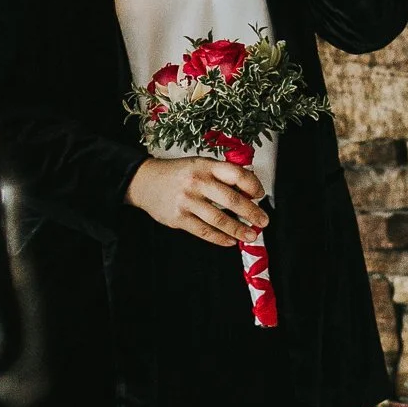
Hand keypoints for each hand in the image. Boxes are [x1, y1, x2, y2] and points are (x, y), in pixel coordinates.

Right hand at [125, 156, 268, 246]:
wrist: (144, 181)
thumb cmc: (177, 173)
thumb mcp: (199, 164)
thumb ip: (221, 174)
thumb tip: (248, 189)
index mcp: (206, 166)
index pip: (237, 174)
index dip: (253, 185)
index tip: (260, 195)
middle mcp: (197, 182)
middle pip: (232, 200)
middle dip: (251, 212)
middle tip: (263, 221)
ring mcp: (187, 201)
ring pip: (219, 219)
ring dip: (238, 230)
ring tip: (251, 236)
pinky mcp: (179, 218)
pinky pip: (204, 231)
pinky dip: (219, 238)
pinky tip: (230, 241)